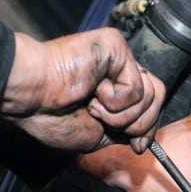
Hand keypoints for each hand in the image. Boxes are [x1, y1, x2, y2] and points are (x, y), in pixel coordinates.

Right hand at [0, 28, 164, 152]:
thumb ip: (126, 133)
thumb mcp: (98, 136)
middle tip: (102, 120)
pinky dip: (115, 102)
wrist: (32, 100)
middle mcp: (120, 71)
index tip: (135, 144)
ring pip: (150, 95)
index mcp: (116, 88)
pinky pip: (137, 87)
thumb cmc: (52, 116)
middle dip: (137, 123)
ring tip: (93, 106)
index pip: (152, 105)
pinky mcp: (116, 47)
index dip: (147, 127)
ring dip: (120, 114)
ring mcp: (120, 58)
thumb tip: (146, 142)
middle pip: (158, 98)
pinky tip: (93, 92)